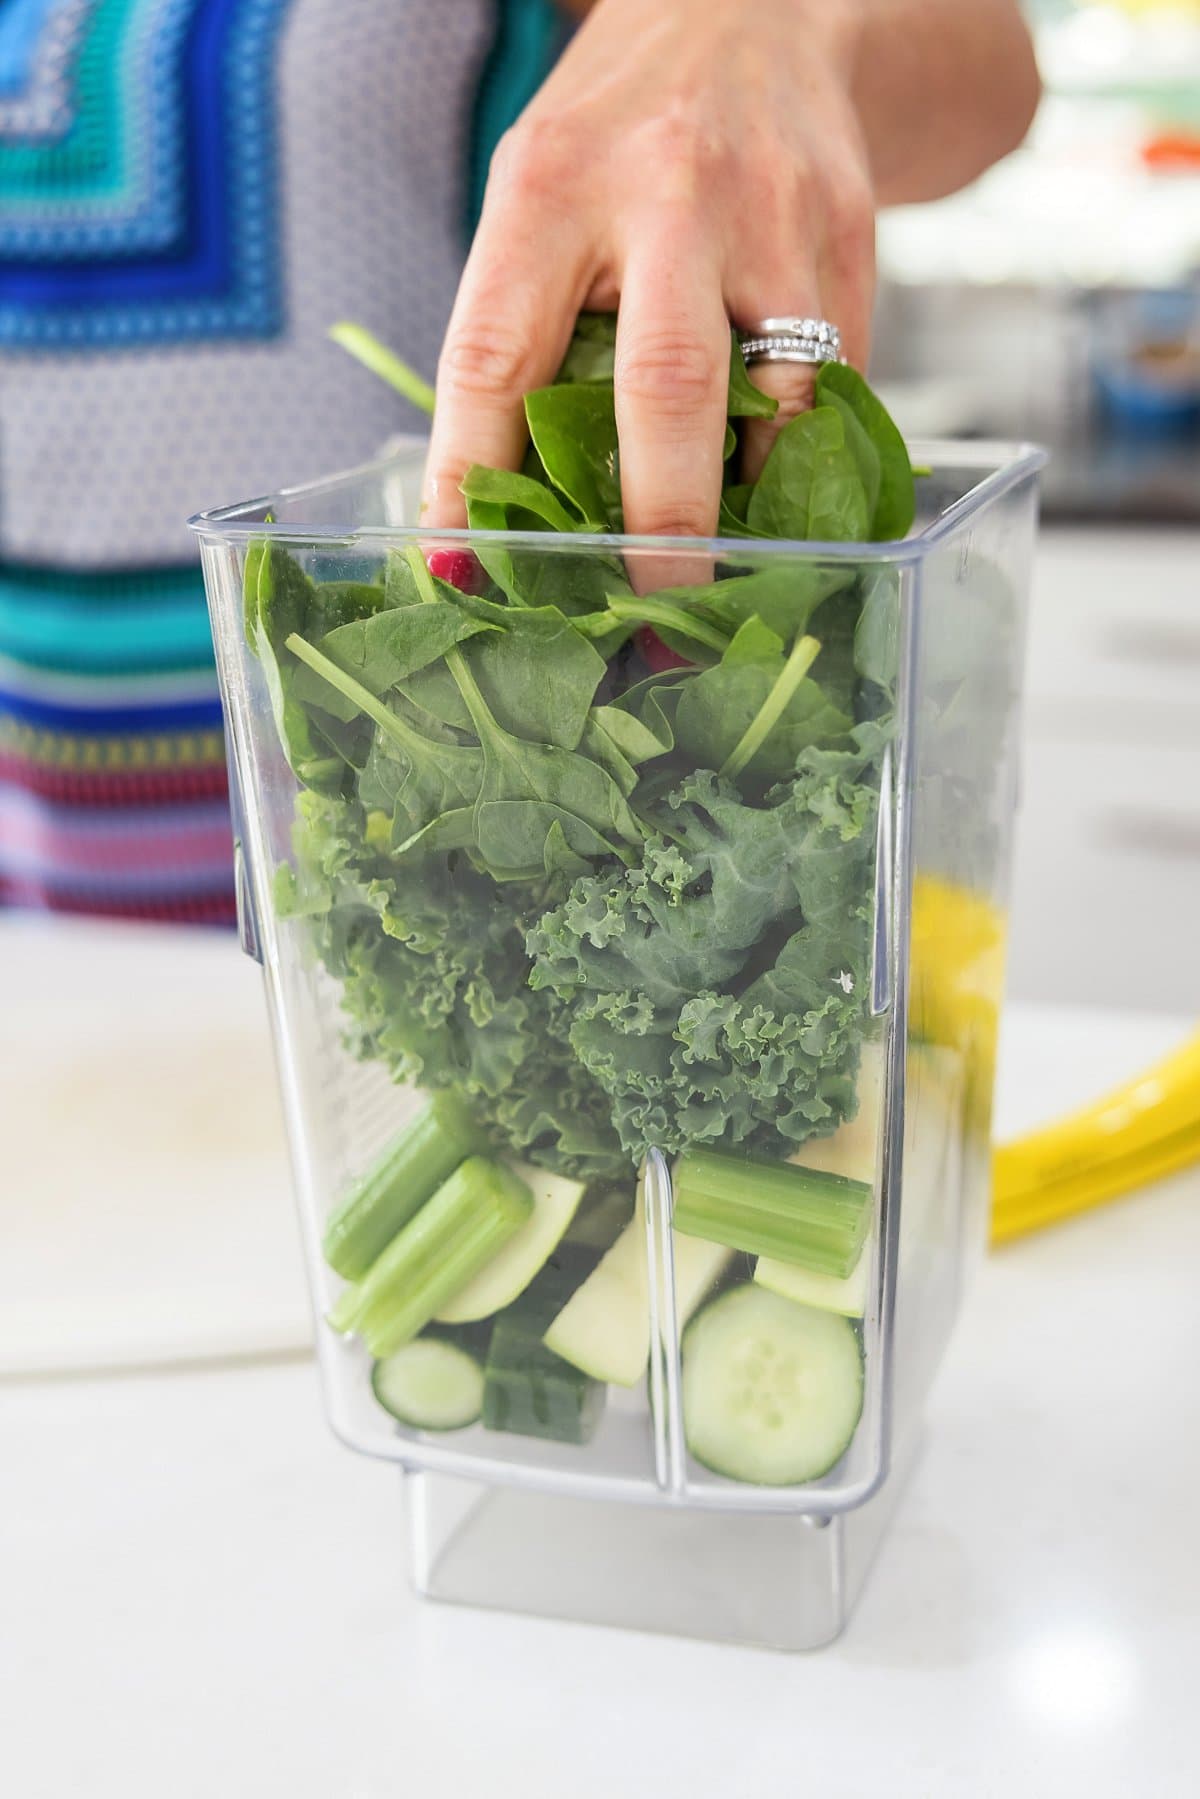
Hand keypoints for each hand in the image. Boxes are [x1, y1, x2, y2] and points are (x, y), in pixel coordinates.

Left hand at [421, 0, 874, 537]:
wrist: (762, 10)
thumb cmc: (621, 133)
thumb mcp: (540, 193)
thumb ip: (523, 326)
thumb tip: (496, 504)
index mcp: (551, 186)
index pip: (494, 355)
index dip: (472, 477)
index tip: (465, 569)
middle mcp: (666, 193)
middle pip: (663, 392)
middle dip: (658, 528)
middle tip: (651, 614)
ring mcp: (772, 215)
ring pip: (777, 405)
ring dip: (749, 508)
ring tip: (723, 569)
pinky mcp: (850, 235)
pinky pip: (832, 387)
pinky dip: (800, 457)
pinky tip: (775, 488)